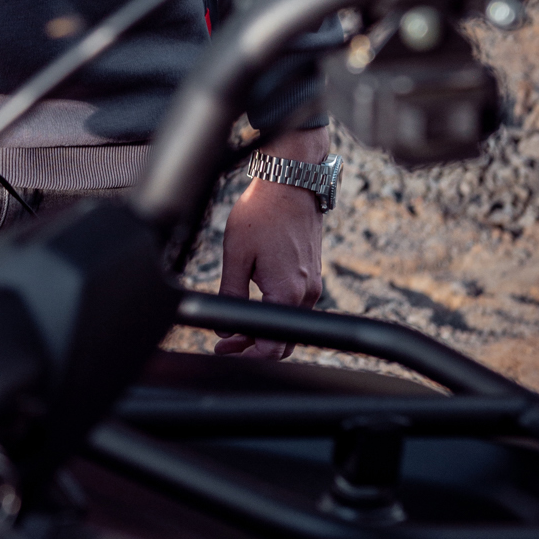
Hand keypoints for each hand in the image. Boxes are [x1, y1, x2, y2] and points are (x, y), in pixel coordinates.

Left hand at [214, 127, 328, 360]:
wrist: (291, 183)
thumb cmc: (262, 213)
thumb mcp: (236, 255)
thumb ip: (231, 295)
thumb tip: (226, 328)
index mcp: (287, 293)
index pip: (273, 347)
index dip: (247, 355)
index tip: (225, 352)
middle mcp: (307, 293)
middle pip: (283, 341)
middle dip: (253, 347)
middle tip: (225, 345)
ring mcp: (313, 283)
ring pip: (289, 322)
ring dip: (263, 328)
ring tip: (234, 326)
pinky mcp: (312, 272)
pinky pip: (295, 303)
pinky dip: (275, 310)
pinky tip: (254, 301)